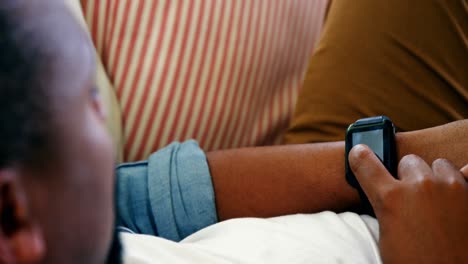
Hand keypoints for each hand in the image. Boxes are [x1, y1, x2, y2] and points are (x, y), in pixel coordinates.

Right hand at [349, 144, 467, 263]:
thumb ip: (384, 205)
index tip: (359, 153)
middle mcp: (420, 185)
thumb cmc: (416, 263)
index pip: (365, 163)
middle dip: (406, 176)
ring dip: (434, 178)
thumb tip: (385, 191)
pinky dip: (463, 179)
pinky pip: (466, 172)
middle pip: (408, 161)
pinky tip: (457, 192)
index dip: (359, 157)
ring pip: (438, 164)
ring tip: (435, 200)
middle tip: (409, 198)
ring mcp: (450, 186)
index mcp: (391, 198)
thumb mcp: (386, 236)